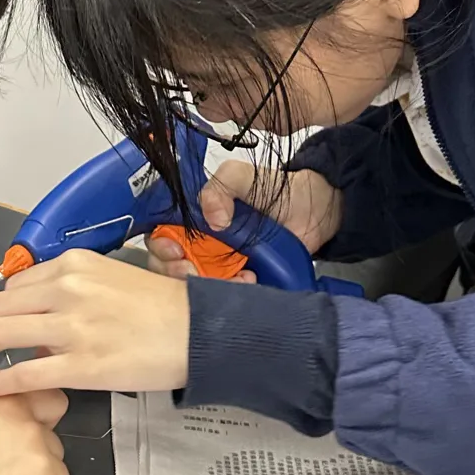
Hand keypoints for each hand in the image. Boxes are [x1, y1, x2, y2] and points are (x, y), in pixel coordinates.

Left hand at [0, 249, 189, 394]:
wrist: (199, 333)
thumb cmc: (162, 307)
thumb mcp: (112, 279)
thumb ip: (72, 291)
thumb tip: (41, 318)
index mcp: (74, 265)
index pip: (16, 284)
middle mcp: (67, 290)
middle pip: (0, 307)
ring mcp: (72, 329)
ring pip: (1, 336)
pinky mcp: (80, 366)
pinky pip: (24, 374)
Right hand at [148, 160, 342, 276]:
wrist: (315, 210)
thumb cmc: (276, 190)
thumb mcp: (242, 176)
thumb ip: (220, 186)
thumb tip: (213, 219)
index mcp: (192, 220)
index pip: (161, 238)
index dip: (160, 248)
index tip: (174, 251)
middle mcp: (201, 246)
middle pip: (171, 268)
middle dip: (176, 274)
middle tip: (193, 271)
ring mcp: (220, 267)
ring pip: (197, 287)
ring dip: (207, 287)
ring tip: (236, 276)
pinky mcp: (242, 282)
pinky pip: (226, 297)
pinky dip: (232, 294)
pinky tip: (249, 280)